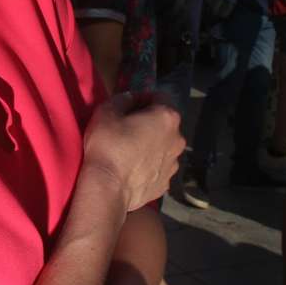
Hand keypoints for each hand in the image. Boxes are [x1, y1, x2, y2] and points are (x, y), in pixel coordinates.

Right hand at [81, 92, 184, 211]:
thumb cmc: (108, 144)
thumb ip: (123, 99)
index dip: (143, 98)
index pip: (160, 96)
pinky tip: (133, 170)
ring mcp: (174, 164)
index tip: (128, 106)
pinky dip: (149, 166)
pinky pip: (158, 168)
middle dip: (150, 123)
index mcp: (167, 117)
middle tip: (128, 129)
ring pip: (164, 147)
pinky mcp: (166, 184)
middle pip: (165, 124)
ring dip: (151, 145)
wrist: (108, 188)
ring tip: (130, 153)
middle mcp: (178, 139)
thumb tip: (132, 98)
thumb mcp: (107, 111)